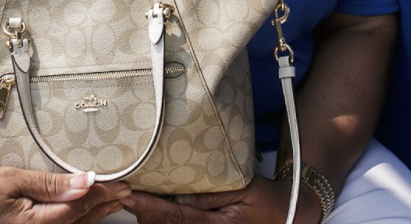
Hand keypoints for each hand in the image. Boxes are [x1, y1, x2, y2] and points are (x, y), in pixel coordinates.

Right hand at [0, 165, 131, 223]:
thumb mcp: (11, 181)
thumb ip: (50, 184)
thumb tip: (85, 182)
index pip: (79, 209)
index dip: (102, 195)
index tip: (122, 184)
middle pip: (79, 222)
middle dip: (105, 207)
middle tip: (127, 193)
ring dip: (94, 215)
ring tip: (113, 203)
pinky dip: (76, 221)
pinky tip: (83, 215)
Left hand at [120, 175, 319, 223]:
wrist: (286, 215)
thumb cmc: (267, 200)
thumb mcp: (242, 189)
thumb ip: (208, 194)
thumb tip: (176, 194)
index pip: (176, 218)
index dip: (149, 206)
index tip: (130, 194)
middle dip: (143, 211)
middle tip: (124, 190)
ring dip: (150, 217)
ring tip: (135, 197)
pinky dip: (161, 221)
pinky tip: (154, 209)